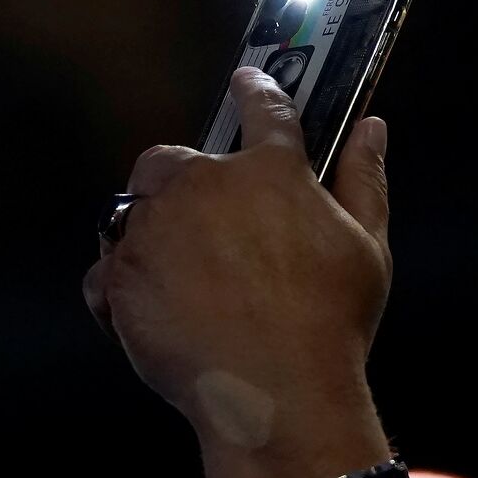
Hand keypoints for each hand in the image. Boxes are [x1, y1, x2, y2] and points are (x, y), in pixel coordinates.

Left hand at [83, 67, 393, 461]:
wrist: (276, 396)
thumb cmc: (329, 323)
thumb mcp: (367, 247)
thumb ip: (364, 178)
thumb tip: (372, 128)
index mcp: (269, 172)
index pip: (264, 108)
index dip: (256, 90)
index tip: (247, 81)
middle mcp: (203, 187)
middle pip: (171, 160)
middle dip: (180, 180)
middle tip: (208, 226)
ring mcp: (154, 230)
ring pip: (131, 211)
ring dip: (148, 234)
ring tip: (183, 281)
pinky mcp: (120, 278)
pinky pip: (105, 271)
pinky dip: (119, 289)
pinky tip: (155, 314)